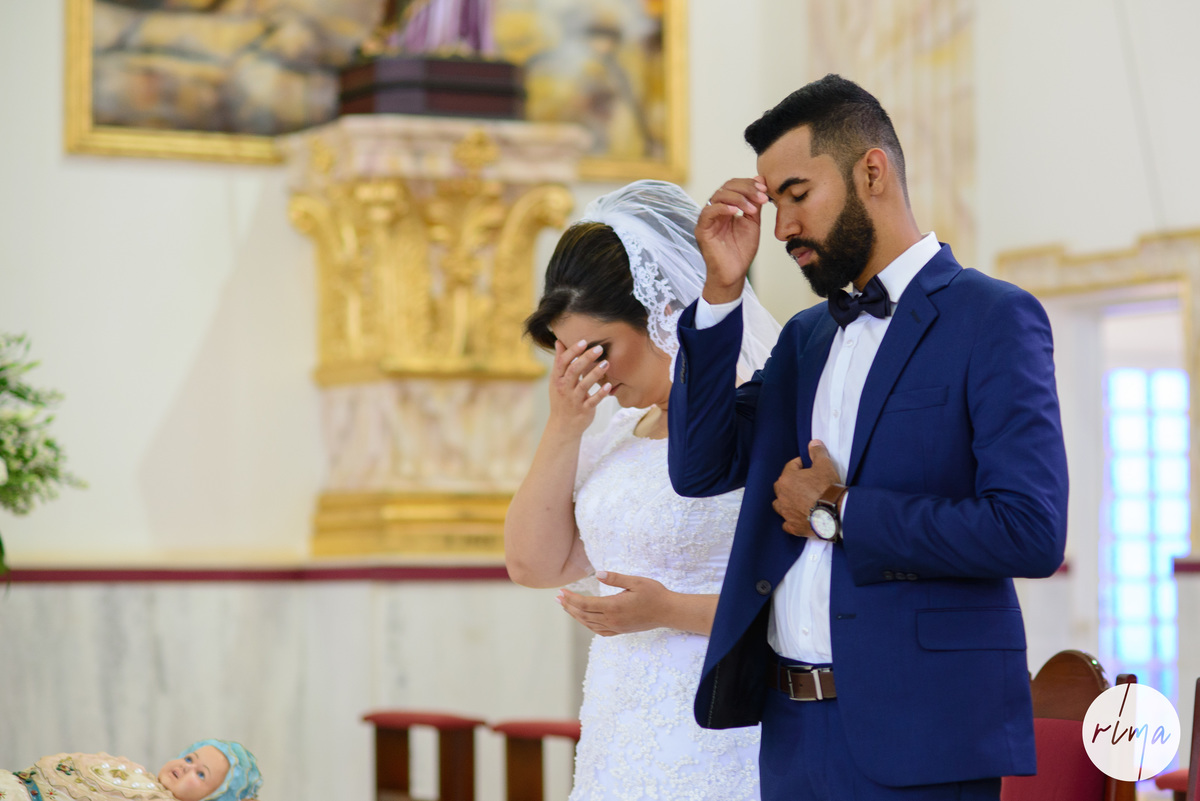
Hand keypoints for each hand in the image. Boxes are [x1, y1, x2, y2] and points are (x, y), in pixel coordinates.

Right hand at [547, 339, 610, 435]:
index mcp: (557, 380)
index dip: (572, 351)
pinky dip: (601, 393)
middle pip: (574, 370)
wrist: (562, 426)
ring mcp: (574, 400)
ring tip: (606, 363)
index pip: (563, 362)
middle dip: (586, 358)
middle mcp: (564, 389)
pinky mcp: (584, 410)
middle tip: (599, 348)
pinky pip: (593, 401)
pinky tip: (609, 385)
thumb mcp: (556, 381)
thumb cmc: (561, 399)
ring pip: (584, 385)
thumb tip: (559, 342)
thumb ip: (560, 362)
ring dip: (596, 373)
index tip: (584, 341)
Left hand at [557, 571, 671, 635]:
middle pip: (583, 615)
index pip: (586, 604)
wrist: (668, 612)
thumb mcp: (636, 581)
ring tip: (566, 607)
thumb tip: (598, 574)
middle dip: (568, 606)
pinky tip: (584, 620)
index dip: (571, 599)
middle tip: (557, 598)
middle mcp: (612, 619)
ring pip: (589, 624)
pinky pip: (599, 630)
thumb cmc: (654, 594)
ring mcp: (616, 627)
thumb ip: (616, 578)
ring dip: (575, 615)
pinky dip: (588, 625)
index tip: (561, 592)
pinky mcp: (621, 630)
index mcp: (614, 606)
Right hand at [695, 176, 769, 303]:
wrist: (734, 273)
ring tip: (752, 209)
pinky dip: (722, 207)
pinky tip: (736, 212)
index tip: (765, 189)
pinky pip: (708, 211)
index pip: (734, 186)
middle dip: (746, 189)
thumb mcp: (753, 223)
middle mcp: (715, 210)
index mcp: (726, 207)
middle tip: (762, 197)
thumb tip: (760, 180)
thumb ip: (755, 203)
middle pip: (727, 187)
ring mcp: (708, 219)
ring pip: (718, 195)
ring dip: (738, 198)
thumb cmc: (742, 251)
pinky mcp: (702, 229)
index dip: (749, 184)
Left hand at [772, 441, 842, 537]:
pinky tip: (798, 517)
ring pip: (780, 505)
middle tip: (805, 482)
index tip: (809, 466)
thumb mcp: (825, 465)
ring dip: (787, 501)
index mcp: (787, 479)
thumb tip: (813, 443)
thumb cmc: (828, 488)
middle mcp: (782, 496)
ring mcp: (786, 512)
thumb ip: (817, 452)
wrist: (835, 512)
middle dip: (791, 482)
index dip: (801, 464)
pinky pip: (787, 523)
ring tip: (799, 499)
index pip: (791, 466)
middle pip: (782, 485)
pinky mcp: (793, 526)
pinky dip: (791, 520)